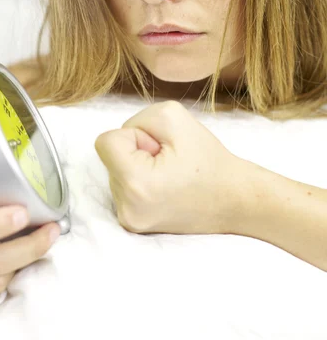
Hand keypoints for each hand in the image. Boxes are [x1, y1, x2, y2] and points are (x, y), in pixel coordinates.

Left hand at [95, 100, 243, 234]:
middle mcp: (126, 207)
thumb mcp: (174, 117)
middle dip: (136, 151)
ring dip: (138, 165)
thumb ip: (138, 119)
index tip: (161, 149)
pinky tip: (164, 186)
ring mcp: (128, 219)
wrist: (234, 199)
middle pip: (110, 156)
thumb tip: (120, 139)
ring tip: (169, 175)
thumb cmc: (208, 159)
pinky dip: (139, 180)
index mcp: (135, 183)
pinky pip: (122, 186)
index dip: (135, 136)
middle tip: (170, 163)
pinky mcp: (132, 223)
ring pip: (115, 170)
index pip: (105, 141)